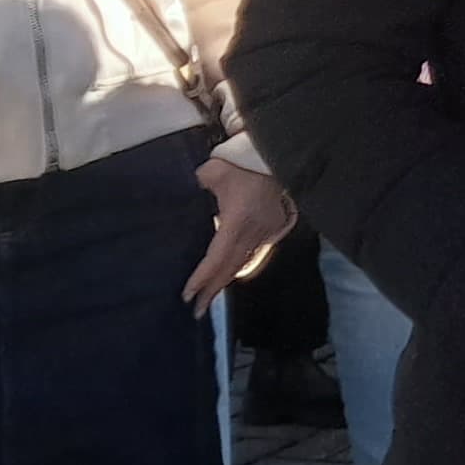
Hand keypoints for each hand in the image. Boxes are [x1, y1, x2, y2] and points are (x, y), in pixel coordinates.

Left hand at [186, 157, 296, 309]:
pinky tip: (232, 272)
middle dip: (213, 290)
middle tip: (197, 310)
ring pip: (243, 263)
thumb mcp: (212, 171)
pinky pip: (255, 254)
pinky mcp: (273, 228)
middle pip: (230, 268)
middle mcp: (253, 233)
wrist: (278, 154)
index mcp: (236, 221)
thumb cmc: (242, 162)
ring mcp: (266, 232)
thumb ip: (196, 185)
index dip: (202, 278)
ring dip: (226, 280)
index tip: (188, 295)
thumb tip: (186, 194)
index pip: (216, 258)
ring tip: (211, 294)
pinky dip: (241, 266)